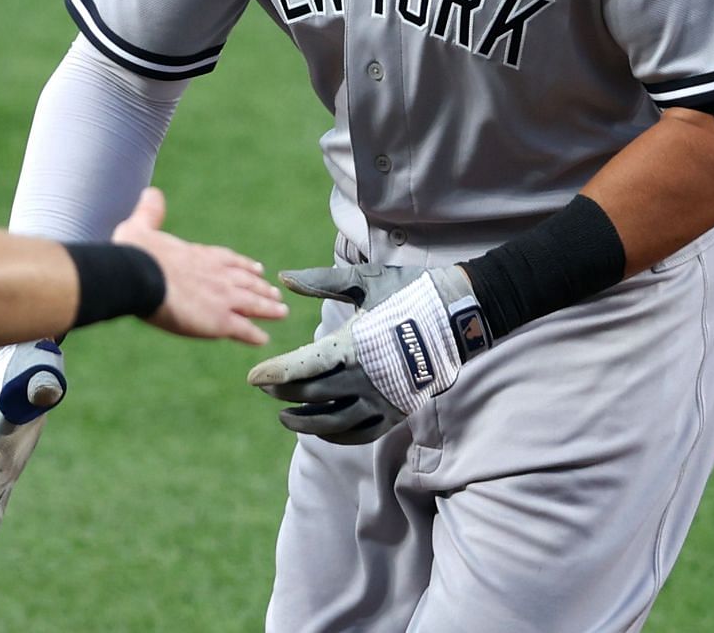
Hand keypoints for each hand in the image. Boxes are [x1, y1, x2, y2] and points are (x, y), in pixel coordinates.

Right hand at [113, 188, 288, 343]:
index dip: (243, 265)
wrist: (139, 276)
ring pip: (253, 304)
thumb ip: (150, 212)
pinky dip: (255, 335)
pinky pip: (244, 330)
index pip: (229, 260)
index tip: (256, 269)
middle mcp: (218, 275)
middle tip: (274, 293)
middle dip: (261, 288)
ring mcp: (223, 298)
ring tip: (280, 312)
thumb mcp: (141, 226)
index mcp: (200, 255)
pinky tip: (263, 339)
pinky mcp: (220, 321)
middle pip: (247, 282)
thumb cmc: (136, 253)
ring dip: (268, 308)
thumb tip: (151, 192)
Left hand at [247, 263, 488, 444]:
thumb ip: (320, 281)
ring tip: (285, 416)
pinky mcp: (398, 411)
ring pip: (333, 422)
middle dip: (283, 392)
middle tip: (264, 387)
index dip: (274, 373)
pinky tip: (321, 429)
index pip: (302, 367)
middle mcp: (366, 378)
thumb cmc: (409, 291)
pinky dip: (337, 435)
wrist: (461, 314)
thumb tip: (284, 277)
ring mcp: (384, 399)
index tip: (252, 377)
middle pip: (312, 394)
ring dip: (304, 422)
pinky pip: (361, 434)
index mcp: (353, 345)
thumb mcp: (363, 281)